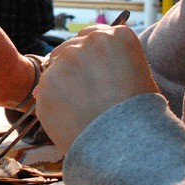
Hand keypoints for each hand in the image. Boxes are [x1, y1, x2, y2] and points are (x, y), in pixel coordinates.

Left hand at [34, 24, 158, 154]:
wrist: (127, 147)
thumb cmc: (139, 116)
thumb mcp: (138, 77)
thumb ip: (110, 62)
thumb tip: (85, 62)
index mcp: (118, 37)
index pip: (92, 36)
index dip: (90, 57)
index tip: (94, 74)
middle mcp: (90, 42)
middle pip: (70, 48)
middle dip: (74, 69)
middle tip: (86, 95)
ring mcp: (65, 61)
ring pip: (54, 69)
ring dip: (61, 85)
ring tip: (80, 110)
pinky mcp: (46, 83)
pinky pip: (44, 90)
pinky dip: (52, 103)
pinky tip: (69, 118)